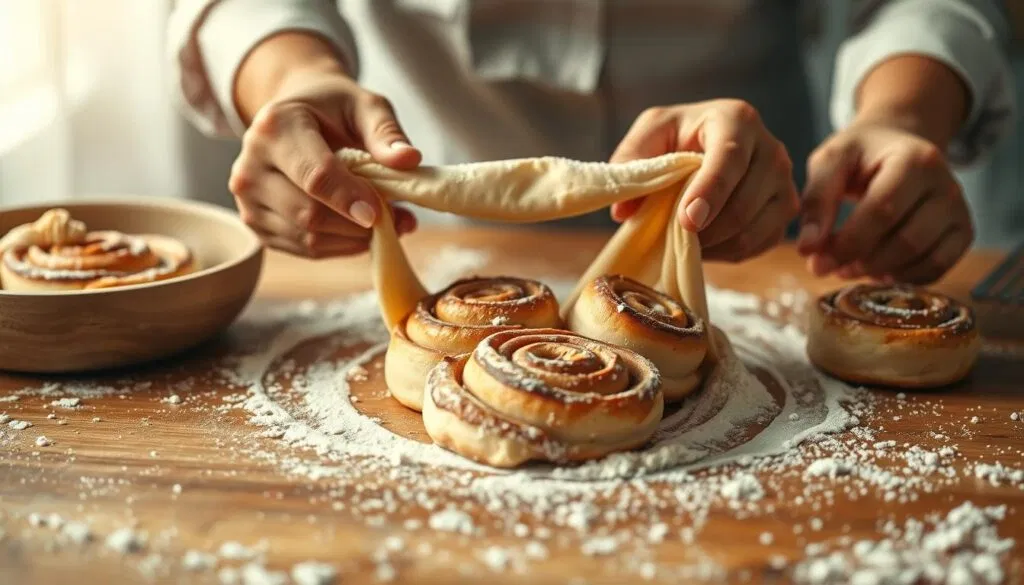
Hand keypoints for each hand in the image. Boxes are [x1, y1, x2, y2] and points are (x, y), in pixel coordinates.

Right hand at [228, 34, 419, 257]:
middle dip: (358, 224)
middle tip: (399, 218)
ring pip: (307, 238)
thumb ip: (386, 132)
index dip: (350, 198)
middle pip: (309, 214)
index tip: (380, 213)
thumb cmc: (332, 109)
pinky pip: (304, 250)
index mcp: (274, 127)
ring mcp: (247, 200)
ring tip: (387, 223)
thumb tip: (409, 159)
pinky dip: (340, 246)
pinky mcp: (256, 224)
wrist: (295, 116)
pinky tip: (360, 230)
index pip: (314, 176)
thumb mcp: (364, 106)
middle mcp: (250, 166)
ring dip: (354, 239)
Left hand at [609, 99, 798, 262]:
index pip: (729, 159)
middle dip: (706, 229)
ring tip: (686, 240)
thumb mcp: (648, 135)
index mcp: (737, 120)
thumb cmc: (676, 137)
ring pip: (754, 228)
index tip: (687, 221)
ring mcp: (785, 181)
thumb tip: (623, 211)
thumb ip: (630, 164)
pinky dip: (729, 252)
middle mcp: (771, 148)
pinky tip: (707, 243)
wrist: (706, 144)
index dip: (709, 193)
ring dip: (715, 244)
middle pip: (744, 202)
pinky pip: (760, 243)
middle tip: (673, 236)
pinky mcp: (786, 210)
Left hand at [797, 121, 973, 284]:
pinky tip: (876, 271)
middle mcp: (947, 185)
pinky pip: (939, 266)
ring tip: (848, 267)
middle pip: (905, 240)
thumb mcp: (831, 162)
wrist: (897, 145)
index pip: (882, 211)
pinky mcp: (962, 231)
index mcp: (915, 160)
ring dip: (881, 272)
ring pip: (924, 258)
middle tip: (829, 267)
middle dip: (861, 261)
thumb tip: (808, 249)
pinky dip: (904, 277)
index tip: (816, 262)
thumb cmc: (860, 155)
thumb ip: (817, 200)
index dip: (848, 243)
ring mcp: (959, 210)